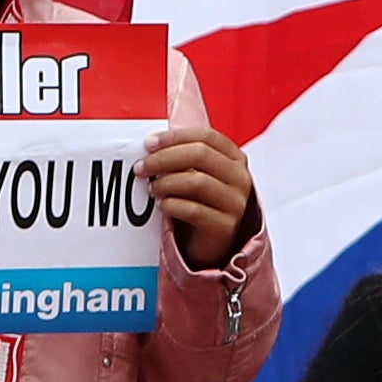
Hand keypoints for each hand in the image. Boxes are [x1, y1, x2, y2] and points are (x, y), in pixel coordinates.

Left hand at [148, 119, 255, 264]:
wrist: (210, 244)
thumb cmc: (199, 203)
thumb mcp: (196, 174)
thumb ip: (183, 155)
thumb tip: (152, 140)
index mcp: (235, 159)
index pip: (206, 137)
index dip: (175, 138)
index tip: (149, 144)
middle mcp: (240, 178)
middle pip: (200, 155)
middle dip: (164, 158)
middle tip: (141, 168)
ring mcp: (236, 203)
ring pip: (197, 182)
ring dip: (166, 183)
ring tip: (151, 189)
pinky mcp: (226, 226)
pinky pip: (194, 210)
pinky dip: (172, 205)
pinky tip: (162, 205)